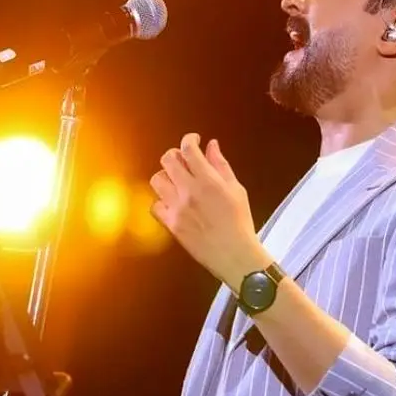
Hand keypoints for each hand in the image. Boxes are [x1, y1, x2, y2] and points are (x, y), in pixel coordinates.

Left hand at [149, 133, 264, 287]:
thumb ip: (221, 165)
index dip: (189, 140)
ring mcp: (177, 208)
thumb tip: (211, 146)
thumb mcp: (236, 189)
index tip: (193, 141)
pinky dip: (162, 201)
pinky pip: (155, 205)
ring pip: (157, 180)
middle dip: (175, 155)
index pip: (188, 149)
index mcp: (208, 181)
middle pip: (168, 160)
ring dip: (166, 176)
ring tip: (177, 182)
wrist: (235, 255)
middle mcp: (189, 192)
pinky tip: (174, 203)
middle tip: (183, 160)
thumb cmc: (240, 223)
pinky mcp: (171, 224)